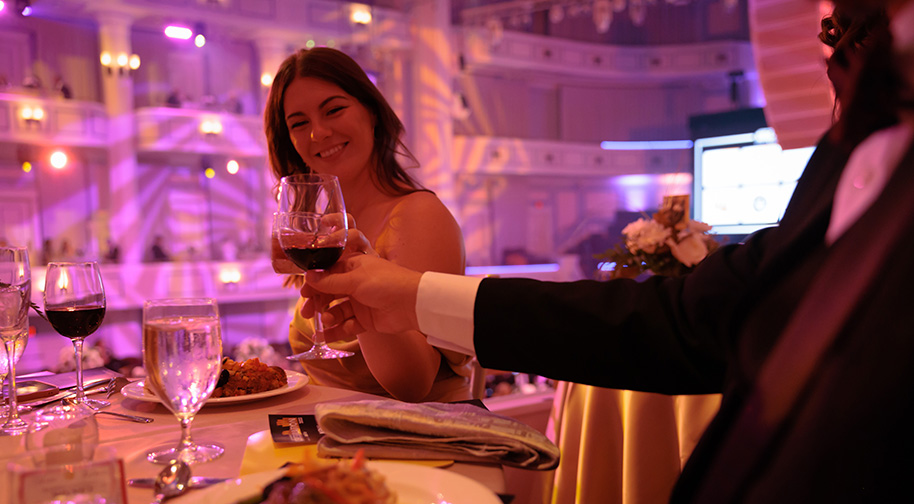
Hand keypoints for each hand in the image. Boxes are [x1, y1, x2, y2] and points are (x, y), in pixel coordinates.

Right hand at [303, 254, 422, 335]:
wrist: (413, 304)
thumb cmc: (386, 283)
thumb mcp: (355, 279)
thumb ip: (331, 281)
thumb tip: (308, 277)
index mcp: (354, 267)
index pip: (328, 274)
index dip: (315, 284)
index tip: (303, 293)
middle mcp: (356, 284)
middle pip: (330, 294)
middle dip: (318, 303)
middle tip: (307, 313)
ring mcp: (361, 302)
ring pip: (338, 311)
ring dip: (329, 317)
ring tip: (327, 321)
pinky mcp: (367, 320)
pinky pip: (348, 326)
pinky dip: (338, 331)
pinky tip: (328, 336)